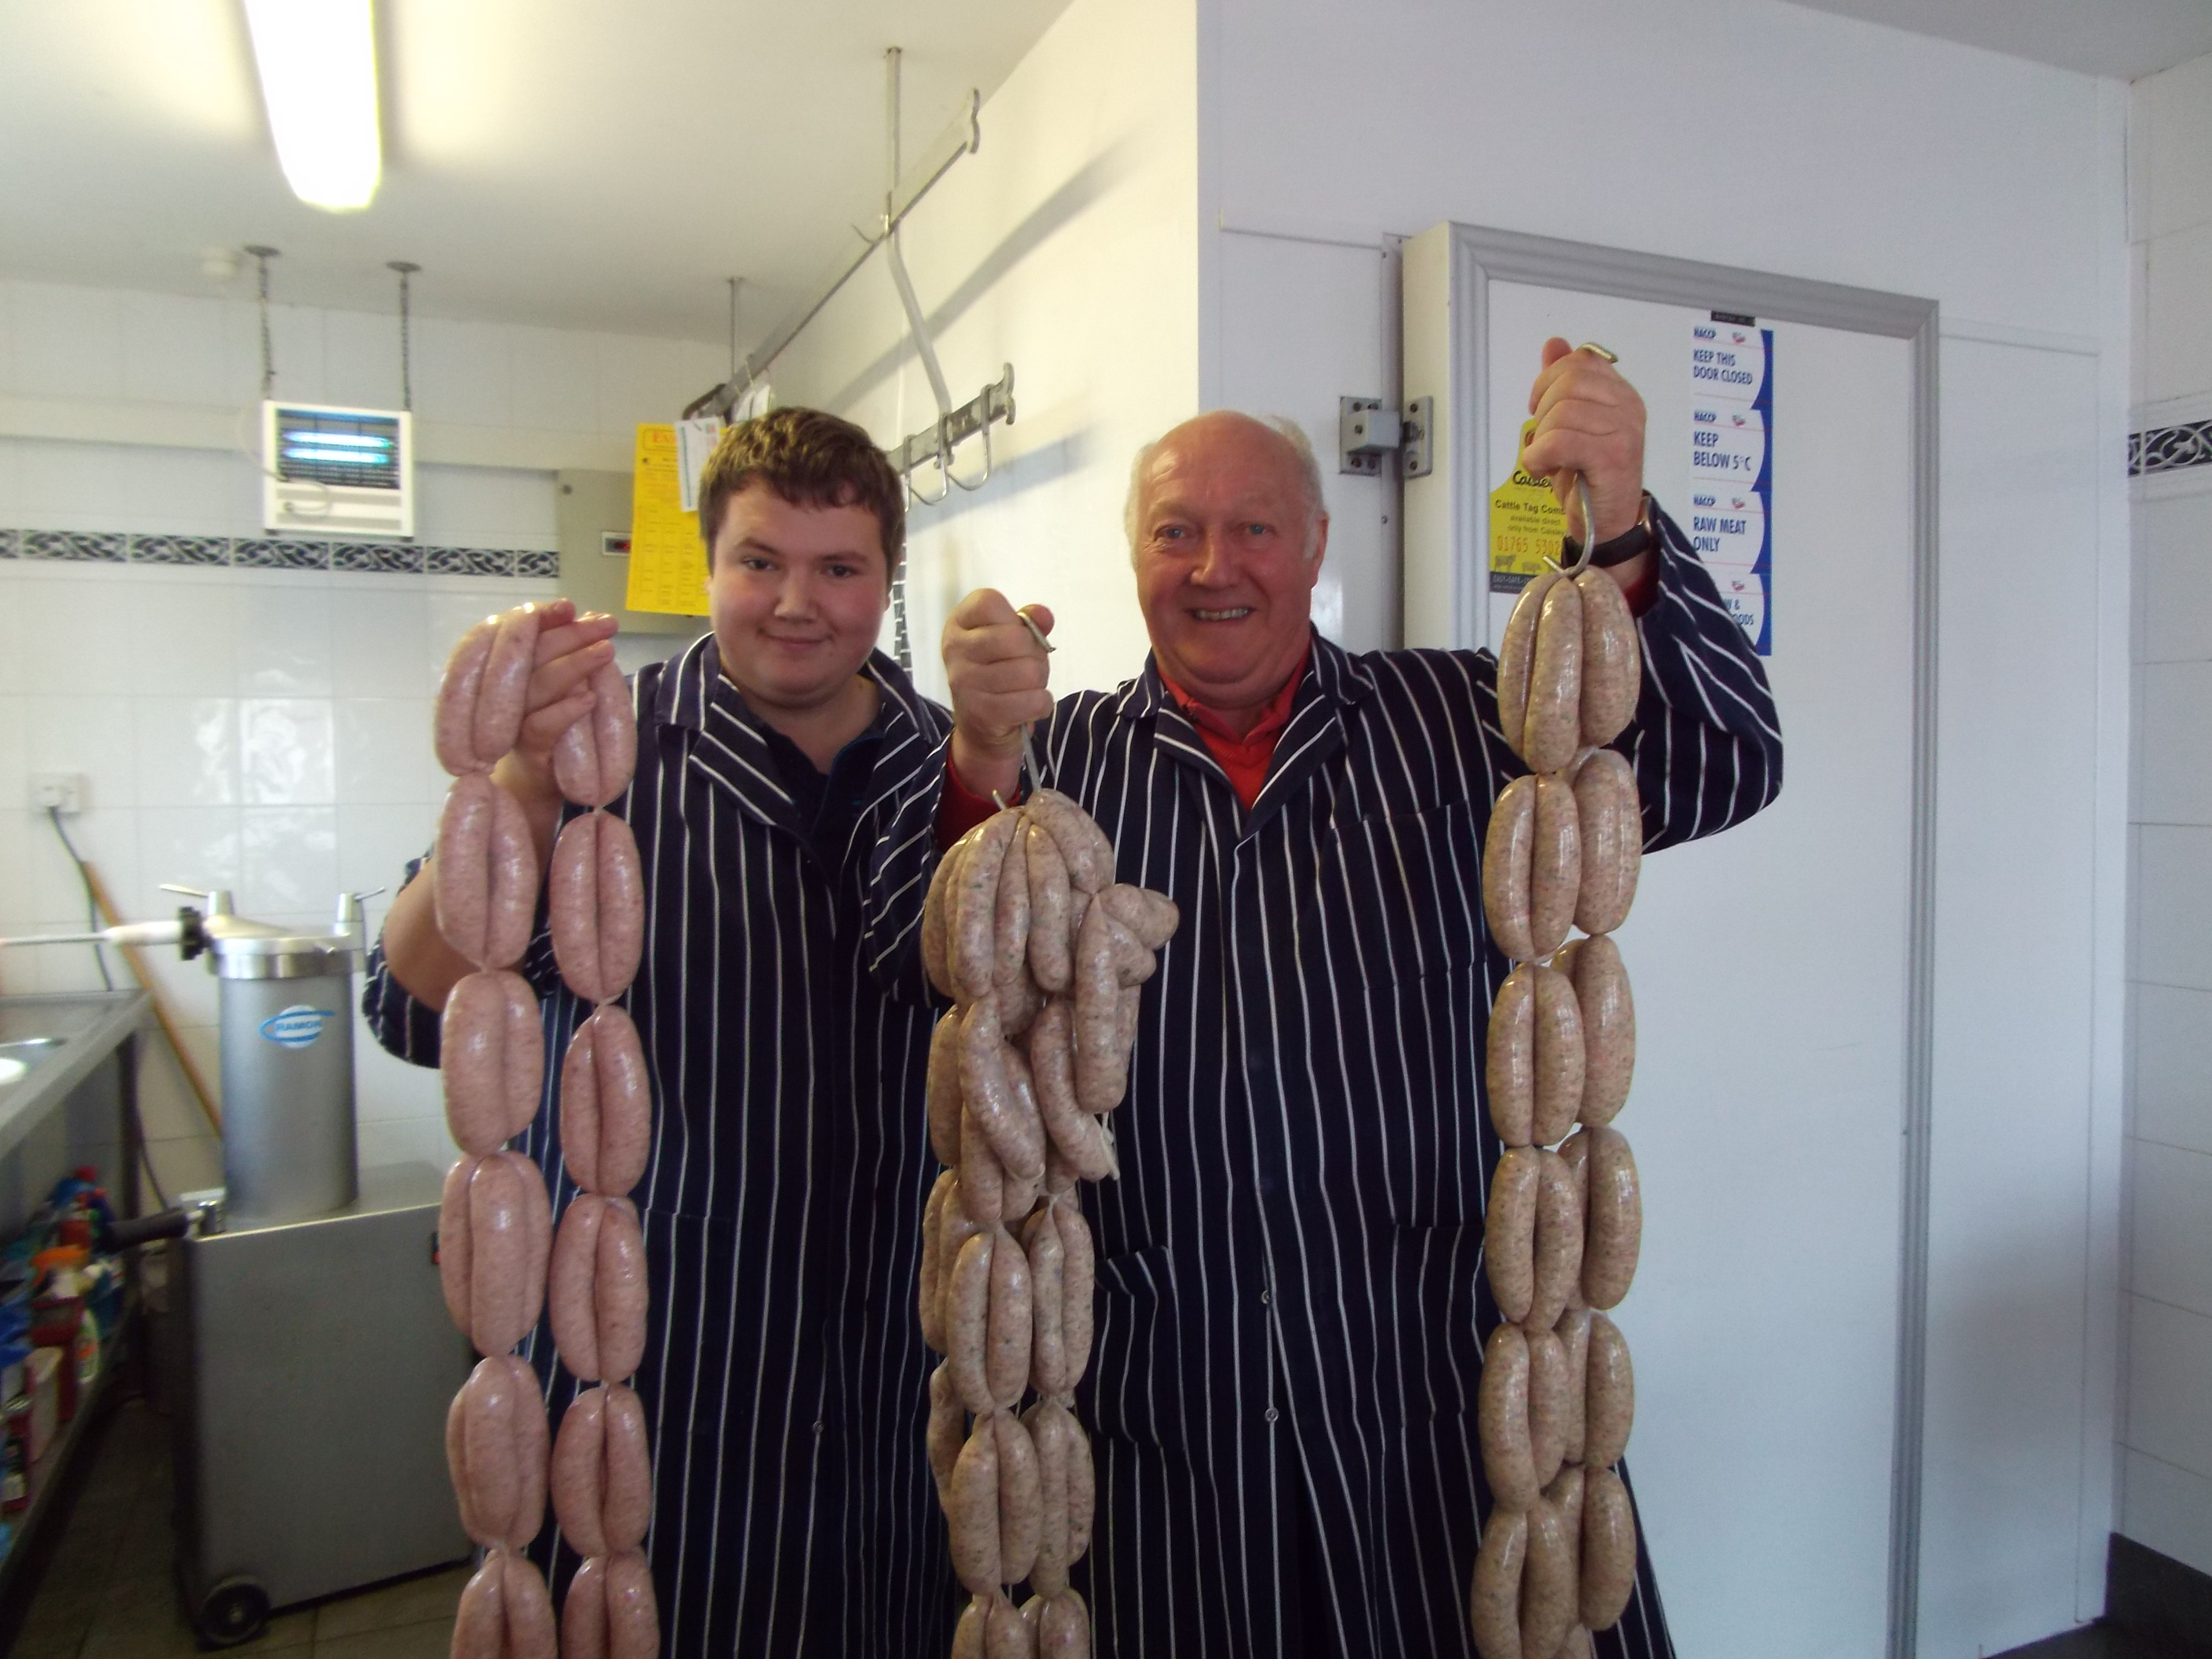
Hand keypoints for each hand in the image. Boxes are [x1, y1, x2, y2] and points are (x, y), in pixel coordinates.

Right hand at [486, 601, 618, 850]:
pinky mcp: (528, 749)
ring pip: (538, 685)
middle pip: (531, 653)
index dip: (544, 617)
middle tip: (606, 624)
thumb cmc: (553, 728)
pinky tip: (589, 699)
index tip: (569, 606)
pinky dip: (566, 711)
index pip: (522, 634)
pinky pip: (542, 726)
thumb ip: (571, 655)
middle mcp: (504, 691)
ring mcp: (513, 720)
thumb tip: (592, 617)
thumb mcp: (561, 687)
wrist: (534, 784)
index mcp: (511, 669)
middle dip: (571, 635)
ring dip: (574, 665)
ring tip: (606, 651)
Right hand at [943, 588, 1052, 799]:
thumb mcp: (1013, 640)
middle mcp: (954, 649)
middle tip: (1025, 666)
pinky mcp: (981, 713)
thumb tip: (1043, 615)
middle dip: (1034, 655)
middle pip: (1016, 638)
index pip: (989, 602)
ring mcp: (964, 682)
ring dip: (1039, 682)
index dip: (1013, 618)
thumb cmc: (1000, 671)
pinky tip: (1029, 704)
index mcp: (959, 623)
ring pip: (1028, 672)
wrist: (981, 726)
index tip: (1011, 633)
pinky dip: (1042, 704)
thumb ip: (1029, 622)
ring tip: (1025, 687)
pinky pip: (1033, 701)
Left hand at [1521, 339, 1646, 544]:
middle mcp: (1628, 407)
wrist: (1605, 523)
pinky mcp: (1612, 457)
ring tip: (1548, 459)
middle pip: (1569, 381)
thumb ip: (1563, 383)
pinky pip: (1561, 441)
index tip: (1541, 409)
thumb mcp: (1570, 424)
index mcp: (1621, 393)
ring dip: (1541, 439)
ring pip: (1562, 412)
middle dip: (1543, 411)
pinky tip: (1544, 471)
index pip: (1581, 361)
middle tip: (1544, 440)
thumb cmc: (1587, 475)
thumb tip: (1554, 344)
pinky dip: (1539, 457)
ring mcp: (1624, 431)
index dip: (1549, 380)